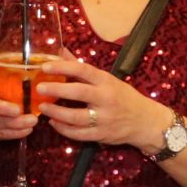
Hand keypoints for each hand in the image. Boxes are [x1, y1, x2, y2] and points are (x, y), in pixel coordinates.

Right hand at [0, 58, 38, 142]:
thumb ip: (21, 70)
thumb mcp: (6, 80)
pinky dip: (16, 132)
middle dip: (0, 107)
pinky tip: (28, 129)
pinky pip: (1, 133)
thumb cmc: (3, 93)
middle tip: (17, 109)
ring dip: (14, 122)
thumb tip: (57, 52)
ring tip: (33, 121)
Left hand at [34, 56, 172, 151]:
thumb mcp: (107, 79)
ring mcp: (105, 118)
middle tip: (40, 88)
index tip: (45, 67)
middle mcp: (106, 99)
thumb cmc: (123, 97)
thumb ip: (82, 68)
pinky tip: (54, 122)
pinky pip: (79, 134)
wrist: (145, 121)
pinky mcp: (102, 135)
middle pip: (79, 93)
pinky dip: (64, 129)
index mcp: (107, 81)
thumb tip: (60, 51)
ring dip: (56, 112)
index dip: (63, 67)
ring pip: (76, 117)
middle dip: (57, 89)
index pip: (83, 70)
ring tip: (42, 107)